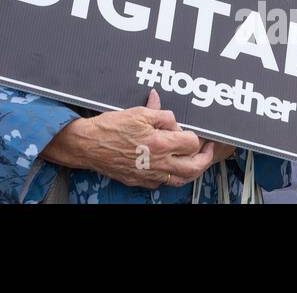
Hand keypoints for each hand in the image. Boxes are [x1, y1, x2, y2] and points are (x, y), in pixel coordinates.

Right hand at [42, 90, 223, 188]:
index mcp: (160, 143)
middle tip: (207, 149)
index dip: (194, 136)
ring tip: (193, 160)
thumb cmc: (110, 128)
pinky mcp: (141, 181)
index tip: (192, 132)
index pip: (192, 143)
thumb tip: (172, 118)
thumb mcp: (137, 112)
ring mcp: (150, 175)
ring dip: (192, 170)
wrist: (89, 145)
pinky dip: (172, 176)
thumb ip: (160, 113)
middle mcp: (159, 163)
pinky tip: (169, 166)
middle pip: (194, 167)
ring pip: (181, 180)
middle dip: (205, 158)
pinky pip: (163, 184)